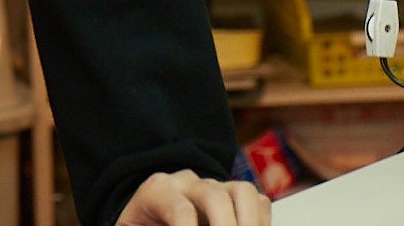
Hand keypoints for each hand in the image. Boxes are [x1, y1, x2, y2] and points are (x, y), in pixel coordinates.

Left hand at [115, 170, 271, 225]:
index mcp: (157, 191)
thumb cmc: (142, 225)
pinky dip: (261, 223)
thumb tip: (184, 223)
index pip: (180, 209)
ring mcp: (214, 185)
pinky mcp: (233, 194)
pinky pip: (258, 201)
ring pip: (243, 191)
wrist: (147, 217)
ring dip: (250, 223)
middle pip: (214, 196)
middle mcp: (187, 182)